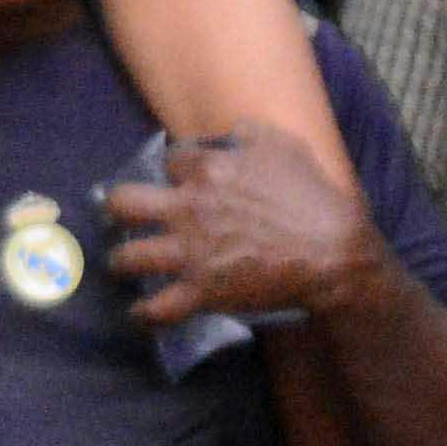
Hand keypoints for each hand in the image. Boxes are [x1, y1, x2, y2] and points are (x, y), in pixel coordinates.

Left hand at [101, 121, 383, 327]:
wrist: (331, 252)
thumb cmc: (311, 196)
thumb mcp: (284, 147)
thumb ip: (252, 134)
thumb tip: (233, 131)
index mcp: (207, 169)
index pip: (170, 160)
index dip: (174, 169)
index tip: (178, 178)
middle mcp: (187, 208)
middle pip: (124, 202)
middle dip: (115, 208)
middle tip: (119, 215)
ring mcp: (190, 252)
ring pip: (128, 257)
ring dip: (120, 261)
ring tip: (121, 263)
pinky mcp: (201, 291)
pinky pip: (158, 307)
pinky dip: (145, 314)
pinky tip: (140, 313)